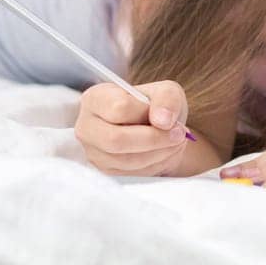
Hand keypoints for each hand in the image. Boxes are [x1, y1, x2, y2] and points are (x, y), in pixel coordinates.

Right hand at [75, 79, 191, 175]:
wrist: (157, 128)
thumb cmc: (156, 105)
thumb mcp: (166, 91)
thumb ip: (167, 98)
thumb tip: (162, 121)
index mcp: (95, 99)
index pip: (118, 108)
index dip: (147, 114)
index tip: (169, 118)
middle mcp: (87, 127)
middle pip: (117, 140)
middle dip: (155, 140)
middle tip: (179, 134)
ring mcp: (93, 152)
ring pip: (126, 160)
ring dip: (160, 153)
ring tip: (176, 142)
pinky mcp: (105, 171)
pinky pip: (132, 173)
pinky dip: (156, 164)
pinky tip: (166, 152)